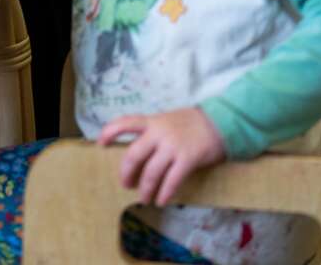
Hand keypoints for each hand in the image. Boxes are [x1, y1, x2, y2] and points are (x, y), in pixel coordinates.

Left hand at [97, 107, 226, 206]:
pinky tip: (161, 200)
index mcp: (153, 122)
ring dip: (145, 189)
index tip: (100, 143)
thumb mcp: (168, 120)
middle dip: (127, 173)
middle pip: (134, 155)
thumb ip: (153, 132)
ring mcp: (173, 146)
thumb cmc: (192, 123)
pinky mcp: (187, 158)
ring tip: (144, 198)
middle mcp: (159, 133)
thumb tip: (138, 154)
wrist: (220, 123)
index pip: (126, 123)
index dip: (110, 132)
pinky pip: (172, 180)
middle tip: (126, 184)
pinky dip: (165, 193)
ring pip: (151, 172)